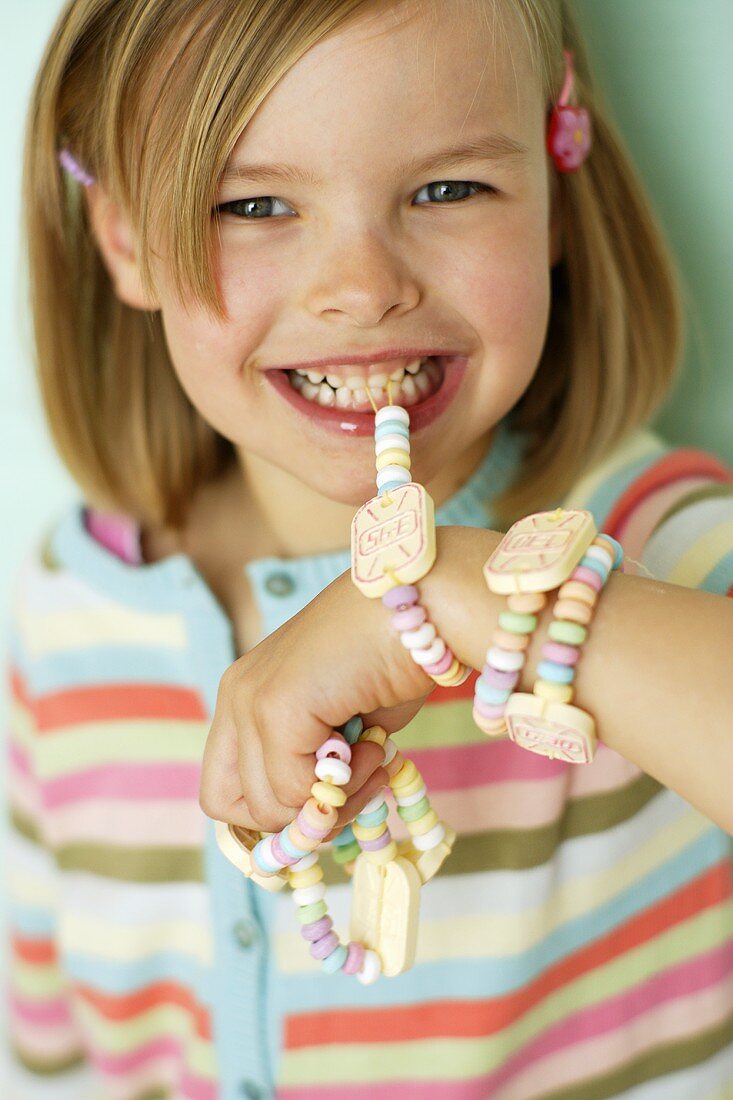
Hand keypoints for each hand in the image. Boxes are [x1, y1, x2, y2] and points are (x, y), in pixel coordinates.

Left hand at [199, 567, 435, 837]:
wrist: (423, 606)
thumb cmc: (395, 657)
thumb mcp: (344, 725)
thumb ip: (318, 766)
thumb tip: (317, 817)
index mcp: (246, 694)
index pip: (226, 790)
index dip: (276, 811)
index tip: (330, 798)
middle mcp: (237, 694)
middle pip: (236, 807)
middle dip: (299, 816)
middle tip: (353, 785)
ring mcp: (250, 699)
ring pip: (270, 806)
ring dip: (333, 799)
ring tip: (372, 756)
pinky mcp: (275, 706)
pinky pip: (298, 788)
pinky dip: (346, 785)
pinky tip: (376, 745)